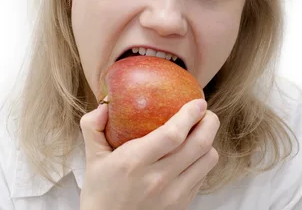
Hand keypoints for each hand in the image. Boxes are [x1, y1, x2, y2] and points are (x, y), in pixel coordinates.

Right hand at [79, 98, 219, 209]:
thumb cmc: (101, 192)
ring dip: (209, 141)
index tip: (197, 102)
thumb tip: (105, 104)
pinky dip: (202, 160)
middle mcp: (158, 179)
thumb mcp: (91, 158)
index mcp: (134, 163)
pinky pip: (203, 176)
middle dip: (209, 122)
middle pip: (199, 144)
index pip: (172, 134)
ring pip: (207, 160)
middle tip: (206, 112)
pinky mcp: (182, 204)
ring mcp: (173, 195)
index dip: (190, 115)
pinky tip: (192, 154)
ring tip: (201, 131)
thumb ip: (93, 127)